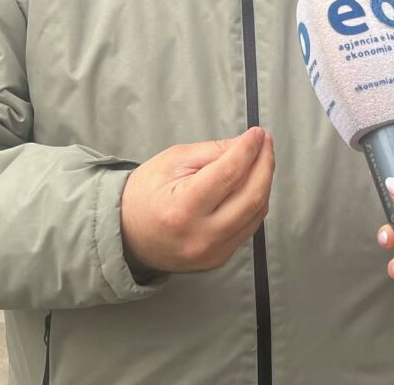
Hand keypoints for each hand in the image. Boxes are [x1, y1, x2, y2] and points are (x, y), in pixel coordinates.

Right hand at [120, 127, 274, 278]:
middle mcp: (202, 235)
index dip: (249, 150)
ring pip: (256, 213)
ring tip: (261, 159)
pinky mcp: (219, 259)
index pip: (229, 174)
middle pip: (252, 196)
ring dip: (264, 182)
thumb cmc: (146, 194)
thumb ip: (212, 152)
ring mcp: (213, 252)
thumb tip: (247, 145)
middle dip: (265, 164)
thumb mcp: (172, 161)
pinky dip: (255, 202)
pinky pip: (249, 227)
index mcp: (184, 208)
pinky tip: (252, 184)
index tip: (257, 133)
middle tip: (265, 142)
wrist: (128, 235)